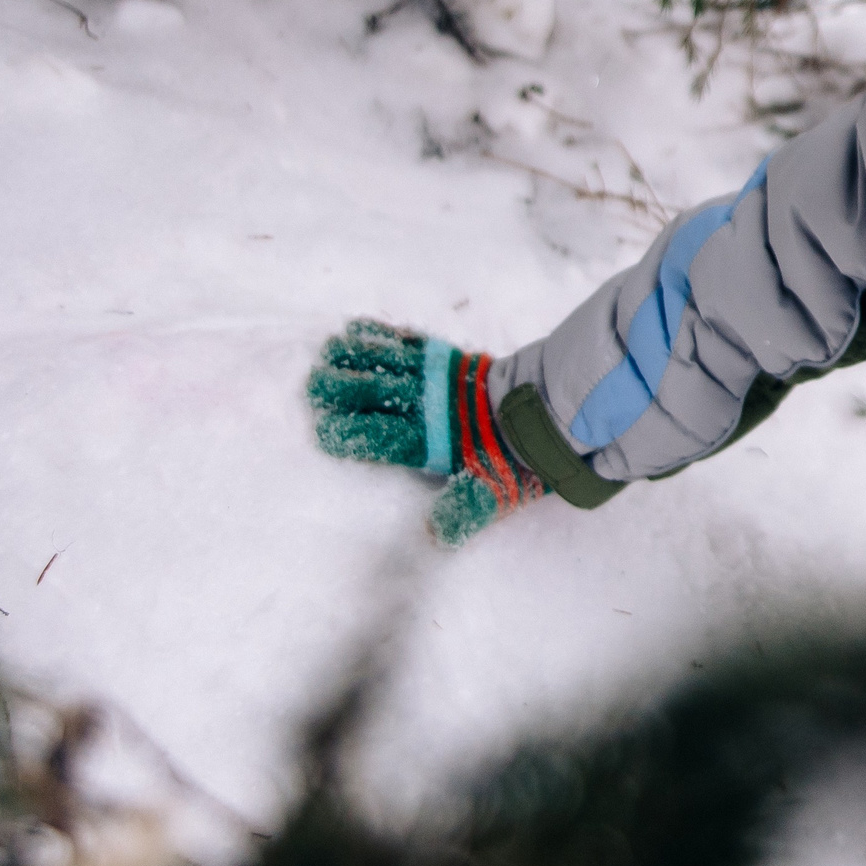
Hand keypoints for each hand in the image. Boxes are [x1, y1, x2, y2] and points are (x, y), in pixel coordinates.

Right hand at [307, 320, 544, 544]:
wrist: (554, 410)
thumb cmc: (519, 458)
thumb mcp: (495, 493)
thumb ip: (462, 512)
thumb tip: (435, 536)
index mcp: (434, 441)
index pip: (381, 438)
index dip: (351, 434)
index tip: (321, 431)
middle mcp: (430, 406)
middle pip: (376, 394)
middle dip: (341, 390)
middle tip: (310, 387)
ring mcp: (439, 378)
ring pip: (387, 363)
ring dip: (355, 357)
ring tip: (324, 353)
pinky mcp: (450, 358)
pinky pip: (410, 343)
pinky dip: (384, 335)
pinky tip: (360, 329)